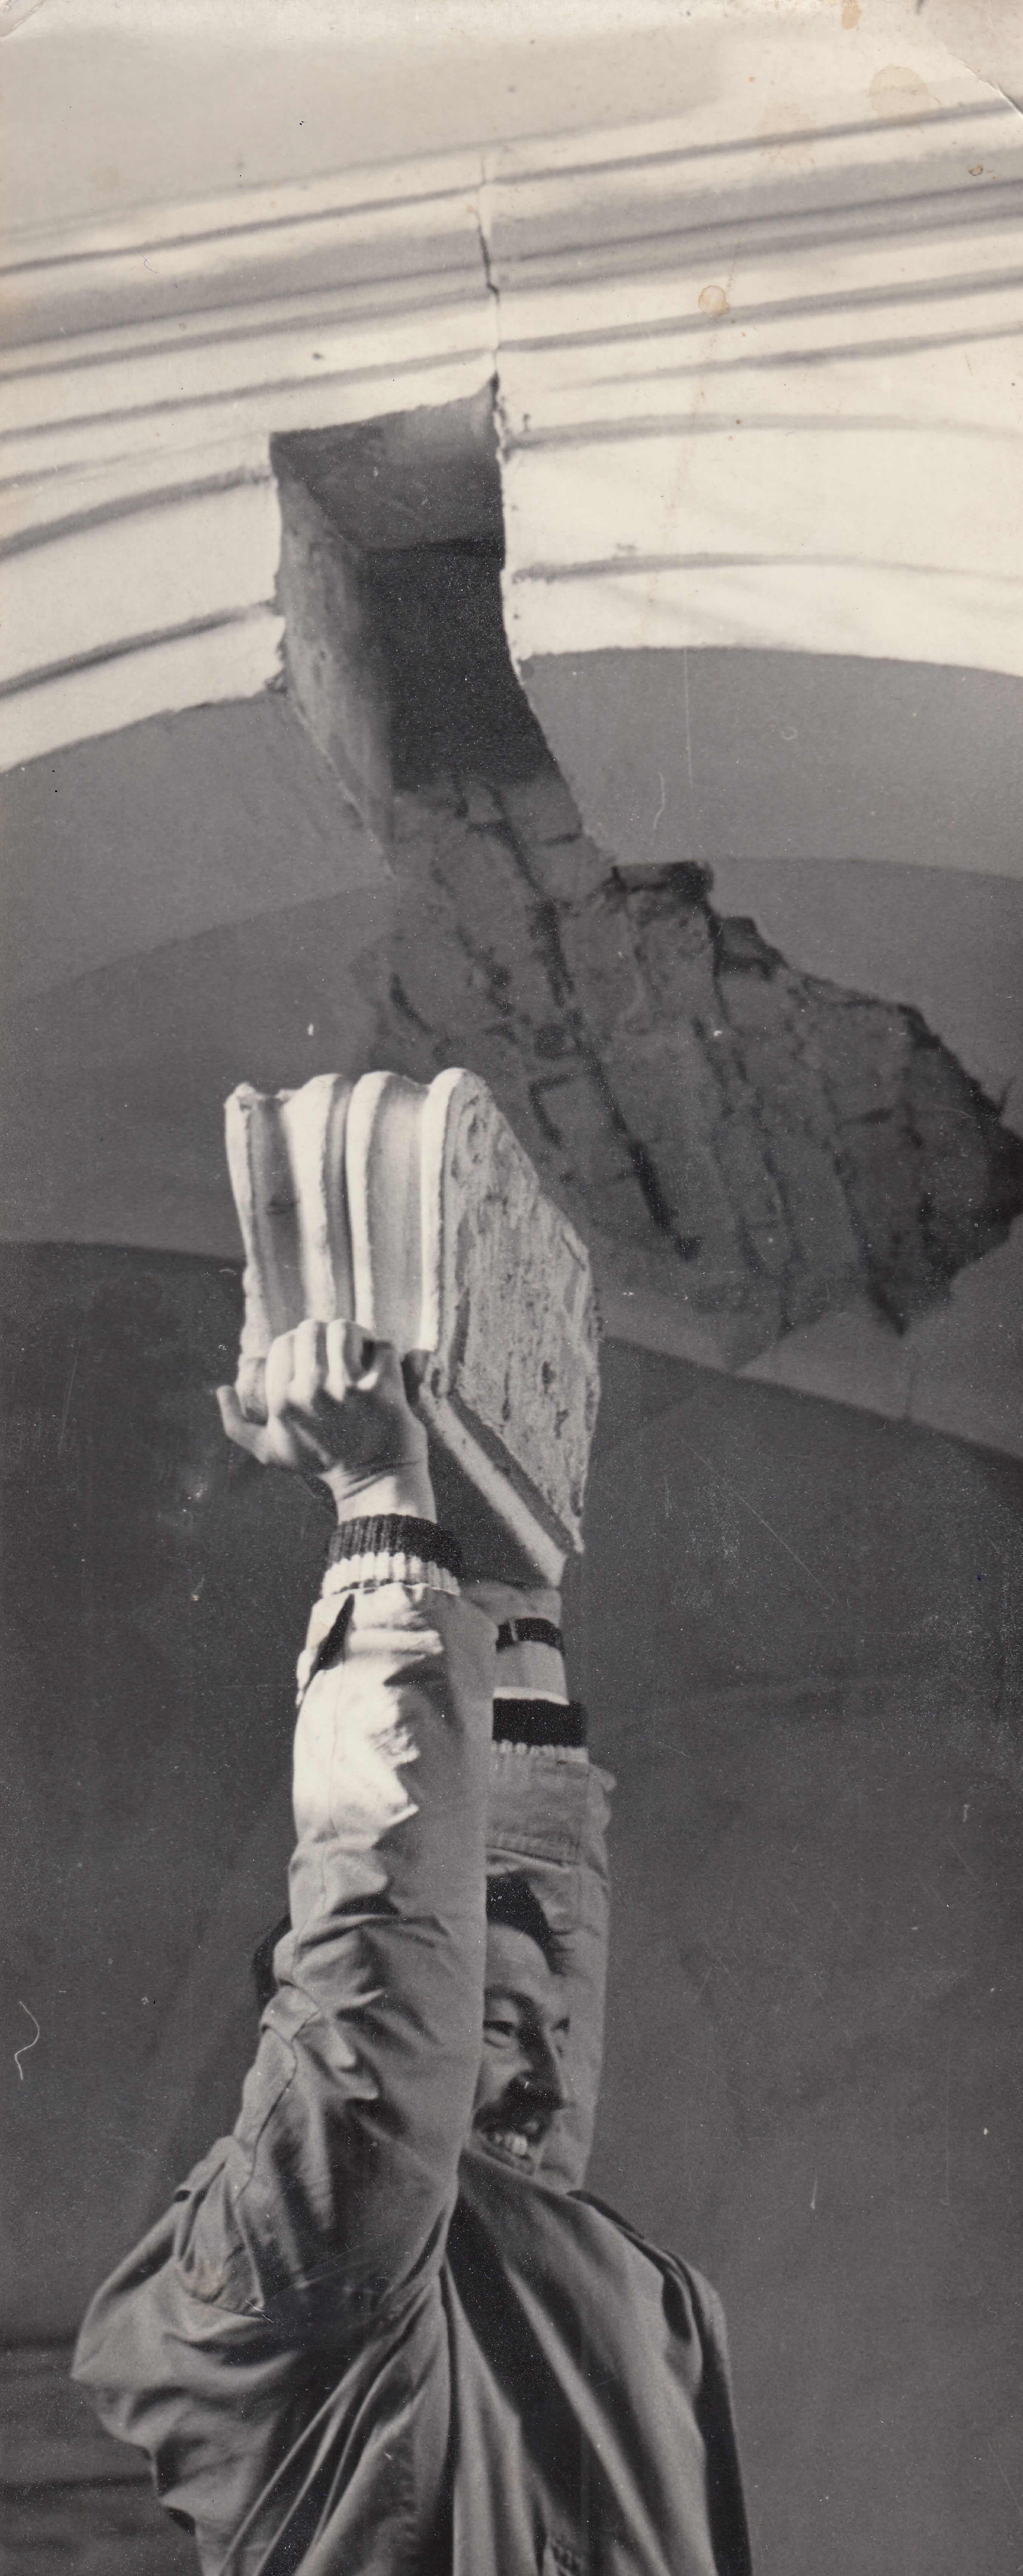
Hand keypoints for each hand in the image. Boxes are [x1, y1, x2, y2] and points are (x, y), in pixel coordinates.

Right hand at [217, 1320, 433, 1520]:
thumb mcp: (269, 1451)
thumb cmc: (321, 1462)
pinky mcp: (383, 1389)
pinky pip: (383, 1346)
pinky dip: (384, 1351)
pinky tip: (381, 1364)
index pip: (284, 1342)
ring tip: (359, 1349)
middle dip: (324, 1334)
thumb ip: (235, 1425)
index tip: (313, 1356)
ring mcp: (349, 1388)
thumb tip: (222, 1389)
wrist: (372, 1481)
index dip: (297, 1343)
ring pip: (345, 1329)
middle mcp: (312, 1391)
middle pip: (312, 1329)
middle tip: (336, 1349)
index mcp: (282, 1401)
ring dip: (354, 1335)